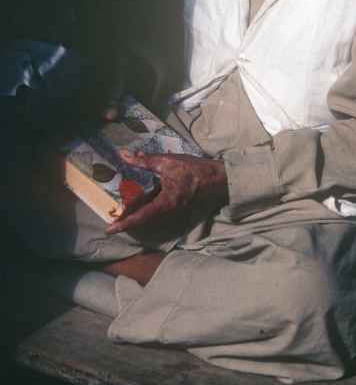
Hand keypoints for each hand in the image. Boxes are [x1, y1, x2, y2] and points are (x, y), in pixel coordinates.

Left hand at [106, 151, 227, 234]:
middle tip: (111, 217)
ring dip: (135, 212)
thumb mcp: (167, 162)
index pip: (140, 216)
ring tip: (121, 209)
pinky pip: (156, 207)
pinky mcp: (176, 204)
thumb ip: (144, 160)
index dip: (124, 223)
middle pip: (142, 217)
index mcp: (164, 203)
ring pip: (149, 212)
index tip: (109, 230)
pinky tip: (139, 198)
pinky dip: (145, 205)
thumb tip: (124, 155)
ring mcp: (172, 209)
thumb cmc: (193, 170)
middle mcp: (167, 210)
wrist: (217, 178)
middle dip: (126, 218)